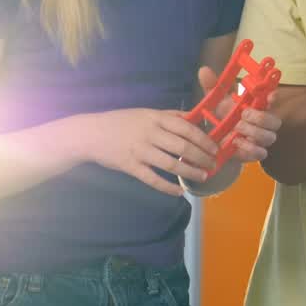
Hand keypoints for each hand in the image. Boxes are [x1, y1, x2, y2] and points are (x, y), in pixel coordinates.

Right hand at [84, 108, 218, 195]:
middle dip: (202, 157)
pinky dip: (167, 187)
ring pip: (171, 164)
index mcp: (156, 118)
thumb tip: (194, 117)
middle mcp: (150, 134)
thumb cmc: (121, 121)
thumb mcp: (146, 112)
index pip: (187, 128)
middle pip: (183, 147)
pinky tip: (179, 192)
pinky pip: (152, 179)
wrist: (90, 133)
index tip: (215, 148)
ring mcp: (140, 151)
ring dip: (190, 172)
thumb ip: (170, 115)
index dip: (204, 139)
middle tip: (213, 165)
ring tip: (202, 176)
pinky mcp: (130, 167)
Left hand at [198, 66, 280, 162]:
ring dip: (254, 132)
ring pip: (270, 137)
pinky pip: (261, 152)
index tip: (270, 95)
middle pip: (276, 121)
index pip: (273, 99)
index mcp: (259, 106)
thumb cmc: (224, 115)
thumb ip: (212, 86)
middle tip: (244, 114)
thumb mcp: (217, 99)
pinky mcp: (256, 152)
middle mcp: (264, 122)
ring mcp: (261, 138)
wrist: (218, 139)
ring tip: (238, 128)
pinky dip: (250, 148)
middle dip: (262, 117)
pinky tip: (237, 142)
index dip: (274, 97)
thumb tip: (204, 70)